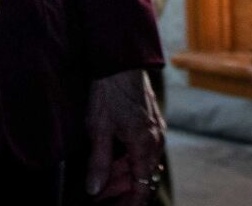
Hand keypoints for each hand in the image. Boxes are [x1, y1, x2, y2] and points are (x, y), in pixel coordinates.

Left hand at [85, 68, 164, 200]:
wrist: (120, 60)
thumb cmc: (109, 92)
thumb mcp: (99, 130)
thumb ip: (99, 162)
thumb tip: (94, 190)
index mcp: (146, 147)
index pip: (143, 188)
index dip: (130, 203)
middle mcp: (156, 141)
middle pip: (144, 177)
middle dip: (124, 191)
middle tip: (102, 198)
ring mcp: (156, 130)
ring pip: (144, 163)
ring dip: (126, 176)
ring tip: (103, 183)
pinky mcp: (151, 121)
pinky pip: (144, 149)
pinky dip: (130, 160)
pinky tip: (114, 161)